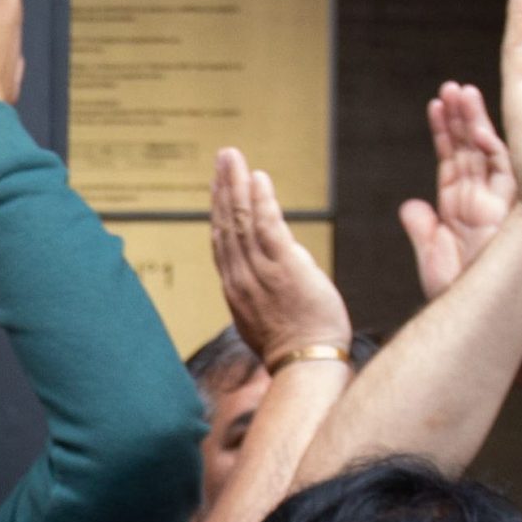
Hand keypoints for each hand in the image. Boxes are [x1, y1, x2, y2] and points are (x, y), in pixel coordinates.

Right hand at [209, 148, 351, 365]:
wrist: (304, 363)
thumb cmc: (295, 346)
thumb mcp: (271, 315)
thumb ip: (274, 285)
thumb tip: (289, 263)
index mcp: (236, 289)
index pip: (222, 242)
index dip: (219, 211)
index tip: (218, 187)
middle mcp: (240, 277)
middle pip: (226, 225)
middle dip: (223, 188)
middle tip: (223, 157)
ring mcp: (259, 272)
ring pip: (241, 221)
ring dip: (236, 185)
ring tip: (232, 158)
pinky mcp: (283, 267)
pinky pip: (267, 227)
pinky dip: (261, 200)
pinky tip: (258, 178)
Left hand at [401, 83, 517, 297]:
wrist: (481, 313)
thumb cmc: (461, 293)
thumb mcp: (432, 257)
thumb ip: (422, 229)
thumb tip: (409, 207)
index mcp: (461, 209)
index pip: (452, 161)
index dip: (443, 133)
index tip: (436, 106)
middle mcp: (481, 200)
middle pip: (470, 148)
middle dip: (461, 117)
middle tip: (452, 87)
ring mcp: (496, 201)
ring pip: (486, 151)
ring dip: (474, 121)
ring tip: (462, 92)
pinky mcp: (509, 207)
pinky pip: (502, 169)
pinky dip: (490, 145)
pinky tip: (479, 124)